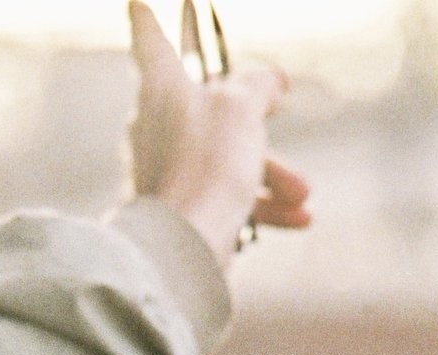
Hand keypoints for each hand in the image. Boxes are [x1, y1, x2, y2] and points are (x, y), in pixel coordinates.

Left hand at [126, 0, 311, 262]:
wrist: (184, 246)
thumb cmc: (206, 167)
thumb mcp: (241, 107)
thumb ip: (257, 84)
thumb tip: (269, 81)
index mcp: (160, 90)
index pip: (152, 43)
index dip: (148, 20)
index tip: (135, 1)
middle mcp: (155, 128)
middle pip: (213, 109)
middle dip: (257, 122)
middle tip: (279, 104)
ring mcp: (166, 170)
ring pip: (228, 159)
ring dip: (272, 176)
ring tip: (303, 194)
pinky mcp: (181, 210)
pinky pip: (227, 199)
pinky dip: (262, 207)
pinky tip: (298, 219)